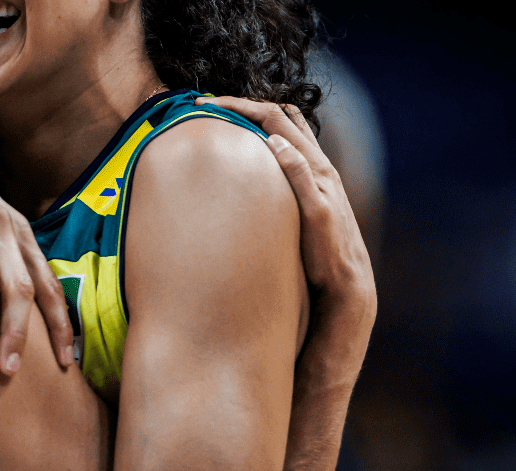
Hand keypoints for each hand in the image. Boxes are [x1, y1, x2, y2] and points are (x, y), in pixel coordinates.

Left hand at [196, 95, 376, 470]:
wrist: (296, 419)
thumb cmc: (266, 360)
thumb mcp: (240, 295)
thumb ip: (221, 258)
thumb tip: (162, 225)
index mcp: (312, 247)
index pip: (291, 173)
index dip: (259, 134)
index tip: (214, 106)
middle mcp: (337, 250)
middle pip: (309, 166)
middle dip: (268, 123)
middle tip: (222, 96)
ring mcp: (350, 268)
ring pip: (322, 183)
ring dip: (287, 141)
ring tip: (250, 110)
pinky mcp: (353, 290)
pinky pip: (328, 223)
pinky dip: (304, 184)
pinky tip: (276, 154)